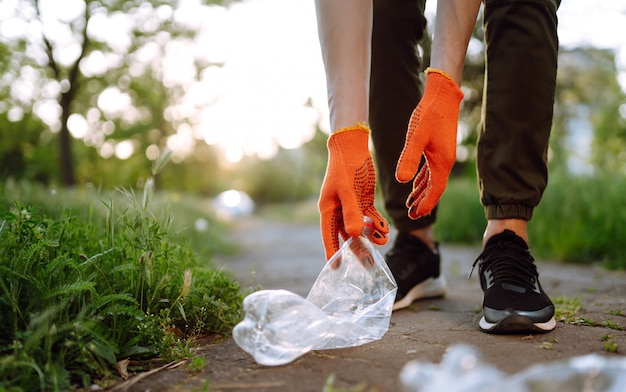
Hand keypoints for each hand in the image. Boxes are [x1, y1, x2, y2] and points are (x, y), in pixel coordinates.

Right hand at [318, 125, 388, 260]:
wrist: (353, 146)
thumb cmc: (345, 167)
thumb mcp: (348, 190)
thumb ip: (352, 212)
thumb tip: (354, 235)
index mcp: (328, 209)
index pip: (329, 235)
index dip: (332, 251)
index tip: (335, 268)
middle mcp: (338, 210)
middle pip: (347, 235)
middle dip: (358, 249)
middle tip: (369, 265)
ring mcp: (351, 206)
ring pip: (360, 228)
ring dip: (371, 236)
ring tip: (383, 243)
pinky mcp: (363, 201)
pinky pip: (370, 218)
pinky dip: (377, 224)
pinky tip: (385, 230)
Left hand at [395, 68, 463, 218]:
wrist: (443, 95)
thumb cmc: (429, 114)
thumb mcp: (416, 137)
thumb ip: (409, 159)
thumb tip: (402, 181)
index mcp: (442, 162)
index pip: (435, 190)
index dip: (426, 204)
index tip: (415, 216)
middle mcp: (445, 162)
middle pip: (435, 188)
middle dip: (423, 202)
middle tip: (411, 215)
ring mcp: (443, 155)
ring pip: (433, 180)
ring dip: (422, 192)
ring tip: (411, 203)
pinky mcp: (439, 148)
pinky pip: (431, 170)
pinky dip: (424, 179)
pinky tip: (415, 182)